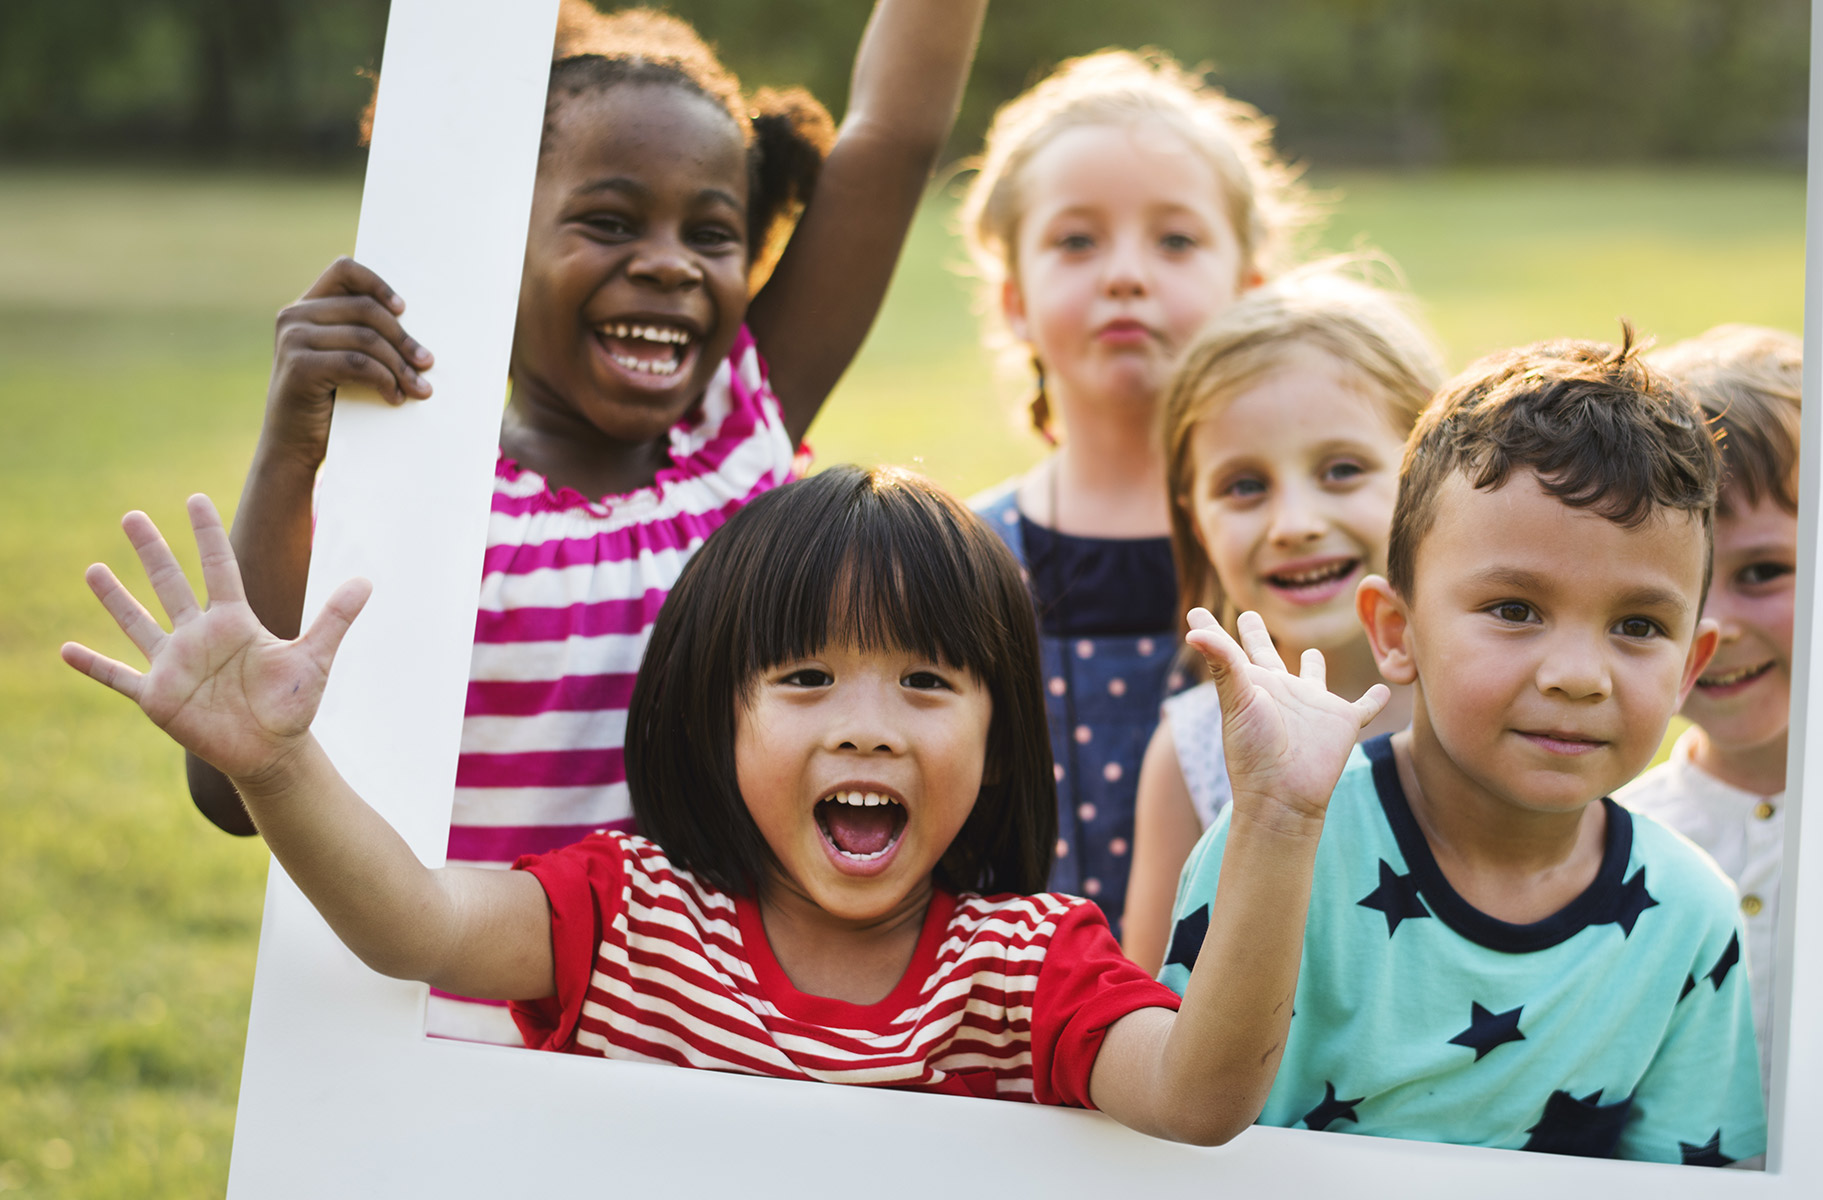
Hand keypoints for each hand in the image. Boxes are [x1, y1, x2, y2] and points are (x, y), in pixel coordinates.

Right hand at [61, 496, 370, 787]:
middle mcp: (200, 636)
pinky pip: (119, 677)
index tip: (195, 498)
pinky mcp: (159, 697)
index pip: (219, 567)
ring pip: (139, 623)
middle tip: (132, 515)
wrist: (274, 752)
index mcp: (235, 622)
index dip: (207, 534)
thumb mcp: (314, 657)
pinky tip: (65, 649)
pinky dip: (94, 665)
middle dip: (153, 551)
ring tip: (94, 569)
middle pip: (171, 584)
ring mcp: (175, 665)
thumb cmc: (292, 705)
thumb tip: (368, 580)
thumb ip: (335, 618)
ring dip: (116, 599)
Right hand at [263, 257, 434, 465]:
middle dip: (403, 338)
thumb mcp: (342, 360)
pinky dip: (384, 379)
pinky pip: (358, 363)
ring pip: (366, 338)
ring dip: (400, 365)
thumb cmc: (328, 402)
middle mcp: (294, 316)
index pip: (345, 271)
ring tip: (418, 388)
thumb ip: (362, 336)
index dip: (378, 283)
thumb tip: (418, 332)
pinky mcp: (299, 366)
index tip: (404, 309)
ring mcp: (293, 339)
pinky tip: (394, 397)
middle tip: (427, 363)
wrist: (293, 445)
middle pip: (365, 309)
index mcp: (306, 307)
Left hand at [1186, 608, 1388, 831]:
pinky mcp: (1343, 721)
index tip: (1195, 612)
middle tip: (1248, 616)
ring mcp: (1312, 705)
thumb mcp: (1236, 700)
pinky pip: (1365, 707)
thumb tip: (1192, 631)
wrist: (1284, 794)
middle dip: (1256, 635)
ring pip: (1315, 677)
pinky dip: (1375, 699)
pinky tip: (1385, 690)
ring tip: (1314, 652)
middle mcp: (1280, 691)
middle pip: (1267, 655)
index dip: (1212, 629)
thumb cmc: (1254, 749)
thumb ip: (1221, 662)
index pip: (1228, 649)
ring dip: (1316, 665)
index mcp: (1252, 685)